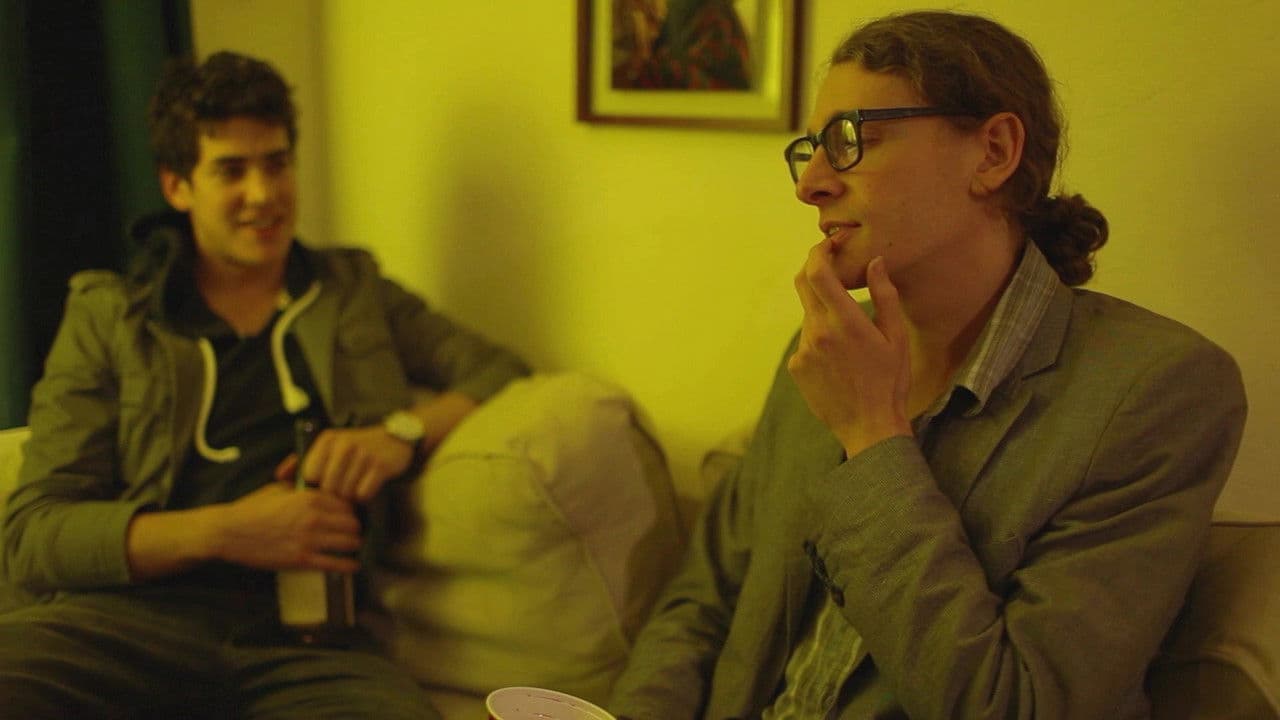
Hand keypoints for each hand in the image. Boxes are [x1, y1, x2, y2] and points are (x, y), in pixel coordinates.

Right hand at [212, 481, 361, 572]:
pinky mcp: (301, 560)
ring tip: (353, 547)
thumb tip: (318, 475)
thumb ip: (302, 482)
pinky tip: (353, 566)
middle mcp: (313, 518)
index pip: (347, 503)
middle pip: (353, 523)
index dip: (350, 510)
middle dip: (354, 528)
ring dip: (354, 546)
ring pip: (350, 543)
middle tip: (352, 532)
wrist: (229, 533)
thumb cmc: (253, 509)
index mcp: (309, 498)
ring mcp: (308, 540)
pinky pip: (336, 564)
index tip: (349, 515)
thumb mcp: (279, 488)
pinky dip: (348, 566)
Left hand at [274, 426, 414, 502]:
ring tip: (355, 486)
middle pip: (328, 487)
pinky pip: (364, 494)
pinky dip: (365, 495)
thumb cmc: (356, 448)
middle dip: (335, 494)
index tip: (325, 484)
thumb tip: (280, 476)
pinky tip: (368, 486)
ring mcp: (364, 454)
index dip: (316, 485)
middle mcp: (344, 444)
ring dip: (350, 496)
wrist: (395, 439)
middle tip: (343, 489)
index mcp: (328, 439)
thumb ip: (303, 461)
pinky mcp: (380, 466)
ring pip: (346, 492)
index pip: (310, 474)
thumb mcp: (330, 447)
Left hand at [788, 242, 912, 456]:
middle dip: (815, 268)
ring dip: (824, 313)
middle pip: (803, 284)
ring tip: (851, 340)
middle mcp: (817, 332)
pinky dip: (820, 339)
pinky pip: (806, 341)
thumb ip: (884, 296)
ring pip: (808, 315)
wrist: (869, 427)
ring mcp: (803, 350)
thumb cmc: (890, 381)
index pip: (818, 272)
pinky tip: (840, 361)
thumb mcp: (896, 338)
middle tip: (833, 267)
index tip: (830, 244)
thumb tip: (875, 262)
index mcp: (844, 322)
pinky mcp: (796, 366)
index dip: (819, 251)